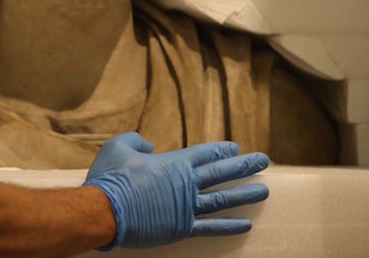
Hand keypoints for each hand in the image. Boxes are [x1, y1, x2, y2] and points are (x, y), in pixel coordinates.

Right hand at [83, 132, 269, 248]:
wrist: (104, 210)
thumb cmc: (110, 178)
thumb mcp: (117, 147)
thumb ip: (135, 140)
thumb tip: (150, 145)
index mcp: (173, 163)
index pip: (206, 154)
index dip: (222, 150)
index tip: (236, 148)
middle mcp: (186, 183)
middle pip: (222, 173)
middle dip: (245, 166)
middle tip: (264, 160)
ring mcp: (186, 207)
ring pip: (223, 199)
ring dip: (245, 194)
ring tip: (264, 190)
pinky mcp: (182, 228)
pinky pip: (211, 227)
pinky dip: (230, 226)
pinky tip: (246, 224)